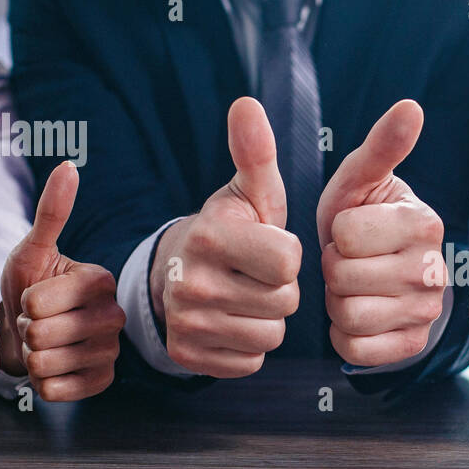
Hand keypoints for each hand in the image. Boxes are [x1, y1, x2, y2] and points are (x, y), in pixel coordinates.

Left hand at [0, 161, 125, 401]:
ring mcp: (112, 351)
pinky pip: (58, 390)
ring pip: (49, 363)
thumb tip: (69, 166)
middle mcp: (115, 314)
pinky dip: (41, 384)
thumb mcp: (30, 250)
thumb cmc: (24, 288)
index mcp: (101, 279)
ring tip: (38, 346)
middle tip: (31, 325)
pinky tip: (47, 369)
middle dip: (25, 332)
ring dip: (31, 358)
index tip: (29, 299)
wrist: (23, 334)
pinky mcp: (103, 381)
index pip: (41, 302)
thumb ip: (50, 212)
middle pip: (45, 335)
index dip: (23, 303)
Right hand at [151, 97, 300, 377]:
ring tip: (247, 296)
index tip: (269, 245)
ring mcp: (185, 323)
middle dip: (281, 289)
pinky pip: (251, 363)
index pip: (288, 262)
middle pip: (284, 302)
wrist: (179, 273)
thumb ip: (256, 154)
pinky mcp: (187, 356)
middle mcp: (189, 282)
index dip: (289, 255)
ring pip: (271, 336)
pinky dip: (250, 347)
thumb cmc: (230, 230)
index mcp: (209, 236)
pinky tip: (234, 321)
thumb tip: (247, 105)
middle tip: (257, 275)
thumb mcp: (248, 192)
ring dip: (269, 319)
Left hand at [316, 100, 443, 365]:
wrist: (376, 270)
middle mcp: (435, 269)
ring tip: (351, 286)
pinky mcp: (413, 345)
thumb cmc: (362, 218)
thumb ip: (382, 146)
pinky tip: (356, 314)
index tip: (350, 231)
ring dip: (336, 302)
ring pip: (348, 315)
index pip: (345, 235)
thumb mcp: (362, 179)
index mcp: (425, 223)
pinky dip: (343, 335)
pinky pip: (354, 350)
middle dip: (332, 269)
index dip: (334, 233)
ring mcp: (428, 312)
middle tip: (348, 261)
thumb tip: (411, 107)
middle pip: (343, 278)